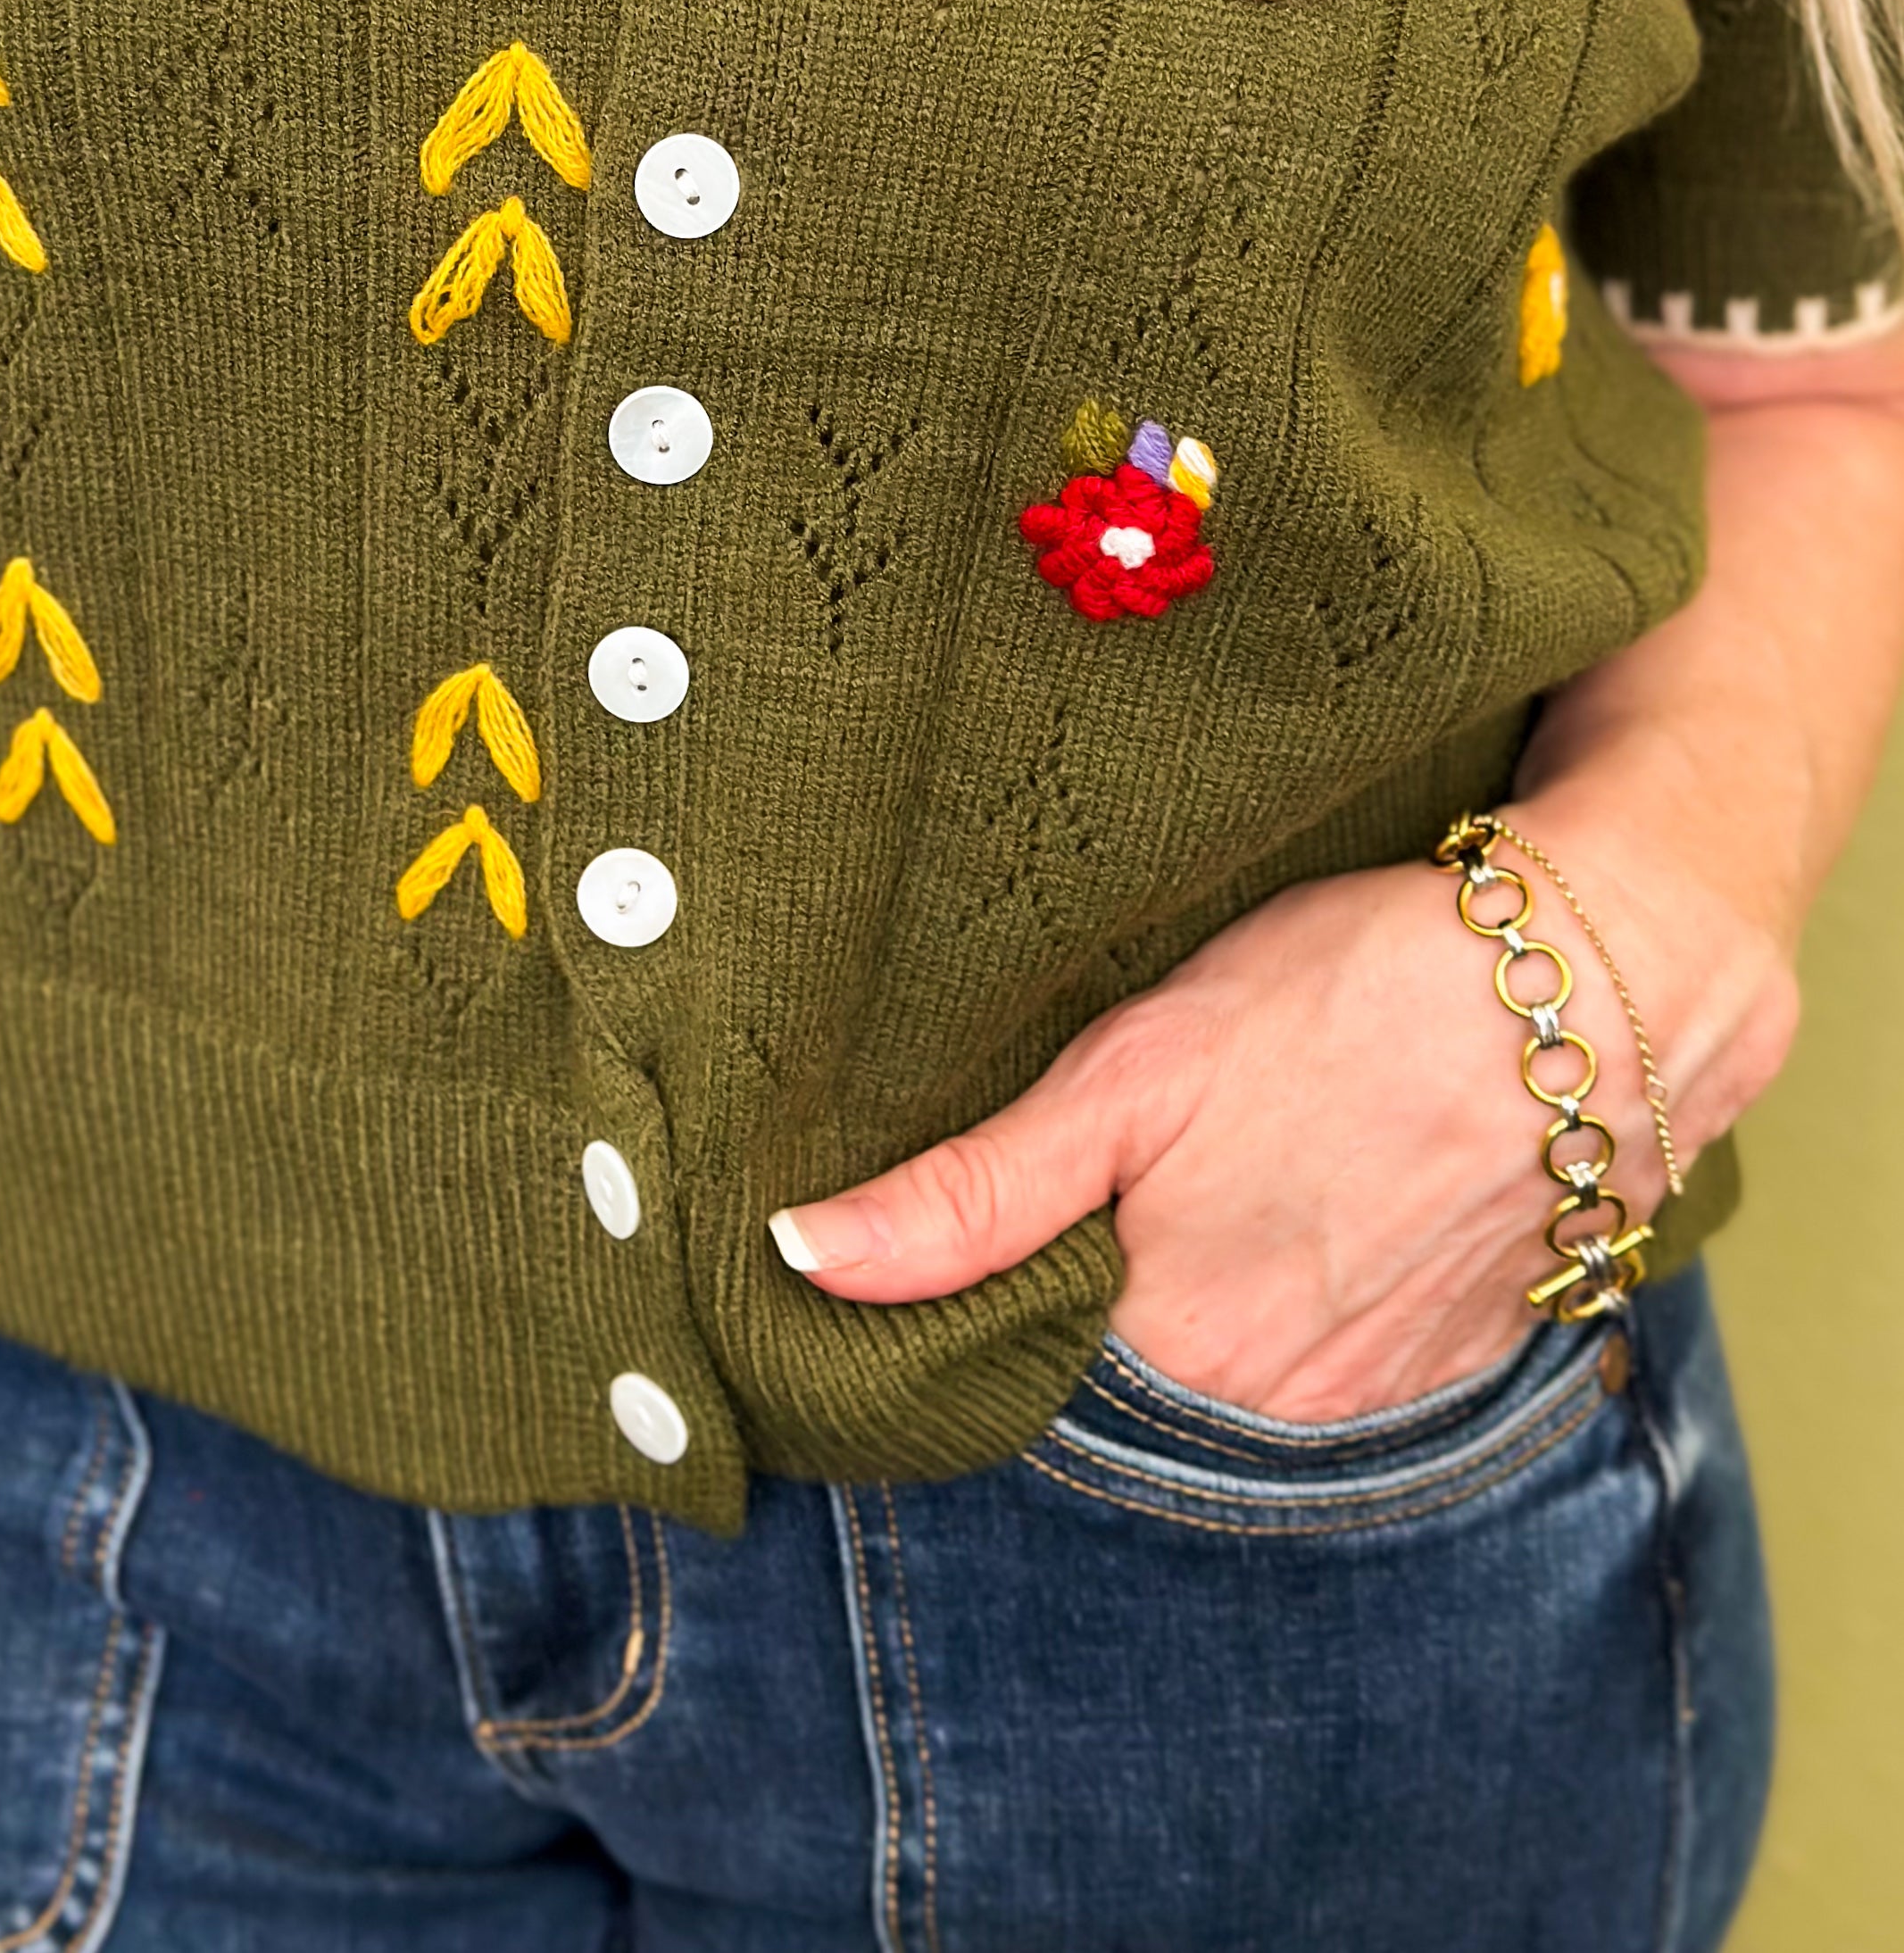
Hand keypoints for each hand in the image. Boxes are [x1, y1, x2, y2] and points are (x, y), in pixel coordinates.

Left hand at [770, 779, 1797, 1420]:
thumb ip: (972, 1193)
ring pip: (1237, 1374)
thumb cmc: (1350, 1001)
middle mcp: (1273, 1407)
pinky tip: (1303, 1199)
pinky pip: (1342, 1352)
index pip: (1023, 1383)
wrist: (1594, 991)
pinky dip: (1307, 1292)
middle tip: (1093, 1187)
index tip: (950, 1246)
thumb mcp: (1132, 1073)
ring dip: (1205, 1301)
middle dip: (1089, 1310)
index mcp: (1172, 1351)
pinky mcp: (1456, 1348)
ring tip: (1204, 1184)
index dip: (975, 1317)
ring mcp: (1378, 1389)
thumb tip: (803, 1263)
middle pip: (1131, 1388)